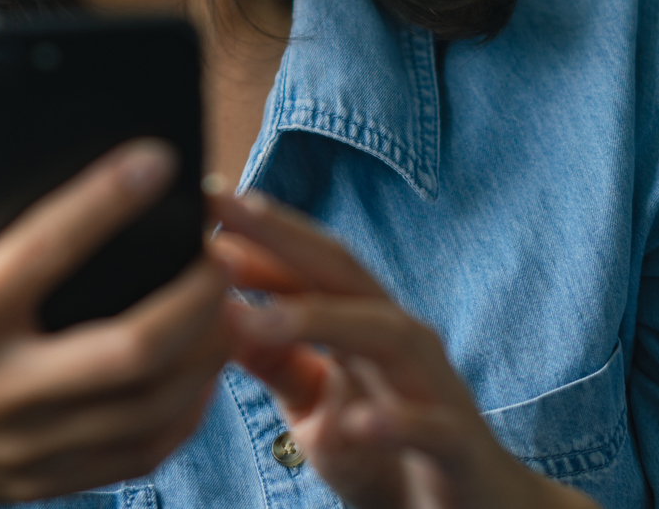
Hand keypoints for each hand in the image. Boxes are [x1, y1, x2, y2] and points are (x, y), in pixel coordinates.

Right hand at [0, 141, 234, 506]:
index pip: (45, 252)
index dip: (109, 200)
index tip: (159, 159)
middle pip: (127, 350)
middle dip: (193, 297)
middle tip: (220, 251)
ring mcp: (21, 446)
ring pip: (146, 410)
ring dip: (205, 356)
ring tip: (229, 305)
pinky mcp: (36, 481)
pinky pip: (134, 456)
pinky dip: (184, 414)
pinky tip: (201, 370)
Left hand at [211, 192, 600, 508]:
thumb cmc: (388, 456)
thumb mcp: (316, 405)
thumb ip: (276, 360)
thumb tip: (212, 312)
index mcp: (364, 323)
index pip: (307, 263)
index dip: (256, 233)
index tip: (201, 203)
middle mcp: (401, 339)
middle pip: (342, 272)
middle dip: (281, 237)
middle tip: (222, 209)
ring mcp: (433, 385)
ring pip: (383, 333)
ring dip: (318, 320)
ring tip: (255, 319)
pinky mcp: (457, 442)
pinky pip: (428, 426)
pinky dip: (393, 421)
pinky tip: (353, 422)